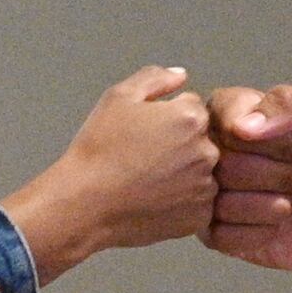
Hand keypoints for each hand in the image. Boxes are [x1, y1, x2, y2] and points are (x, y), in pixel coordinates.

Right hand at [0, 67, 219, 279]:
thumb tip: (180, 76)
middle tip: (144, 159)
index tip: (145, 134)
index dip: (165, 119)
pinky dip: (181, 203)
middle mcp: (207, 151)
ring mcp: (206, 187)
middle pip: (201, 140)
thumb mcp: (118, 98)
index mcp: (191, 117)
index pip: (192, 109)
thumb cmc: (98, 151)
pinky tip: (153, 201)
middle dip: (179, 146)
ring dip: (183, 174)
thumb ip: (154, 78)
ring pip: (200, 172)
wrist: (84, 205)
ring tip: (146, 181)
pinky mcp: (199, 217)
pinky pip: (197, 203)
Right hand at [203, 84, 291, 274]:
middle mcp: (219, 150)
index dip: (275, 141)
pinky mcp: (218, 233)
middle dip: (282, 175)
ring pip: (221, 200)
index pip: (227, 116)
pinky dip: (260, 232)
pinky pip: (221, 235)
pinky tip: (279, 227)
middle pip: (224, 161)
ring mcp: (216, 192)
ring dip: (274, 205)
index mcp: (239, 113)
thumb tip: (244, 126)